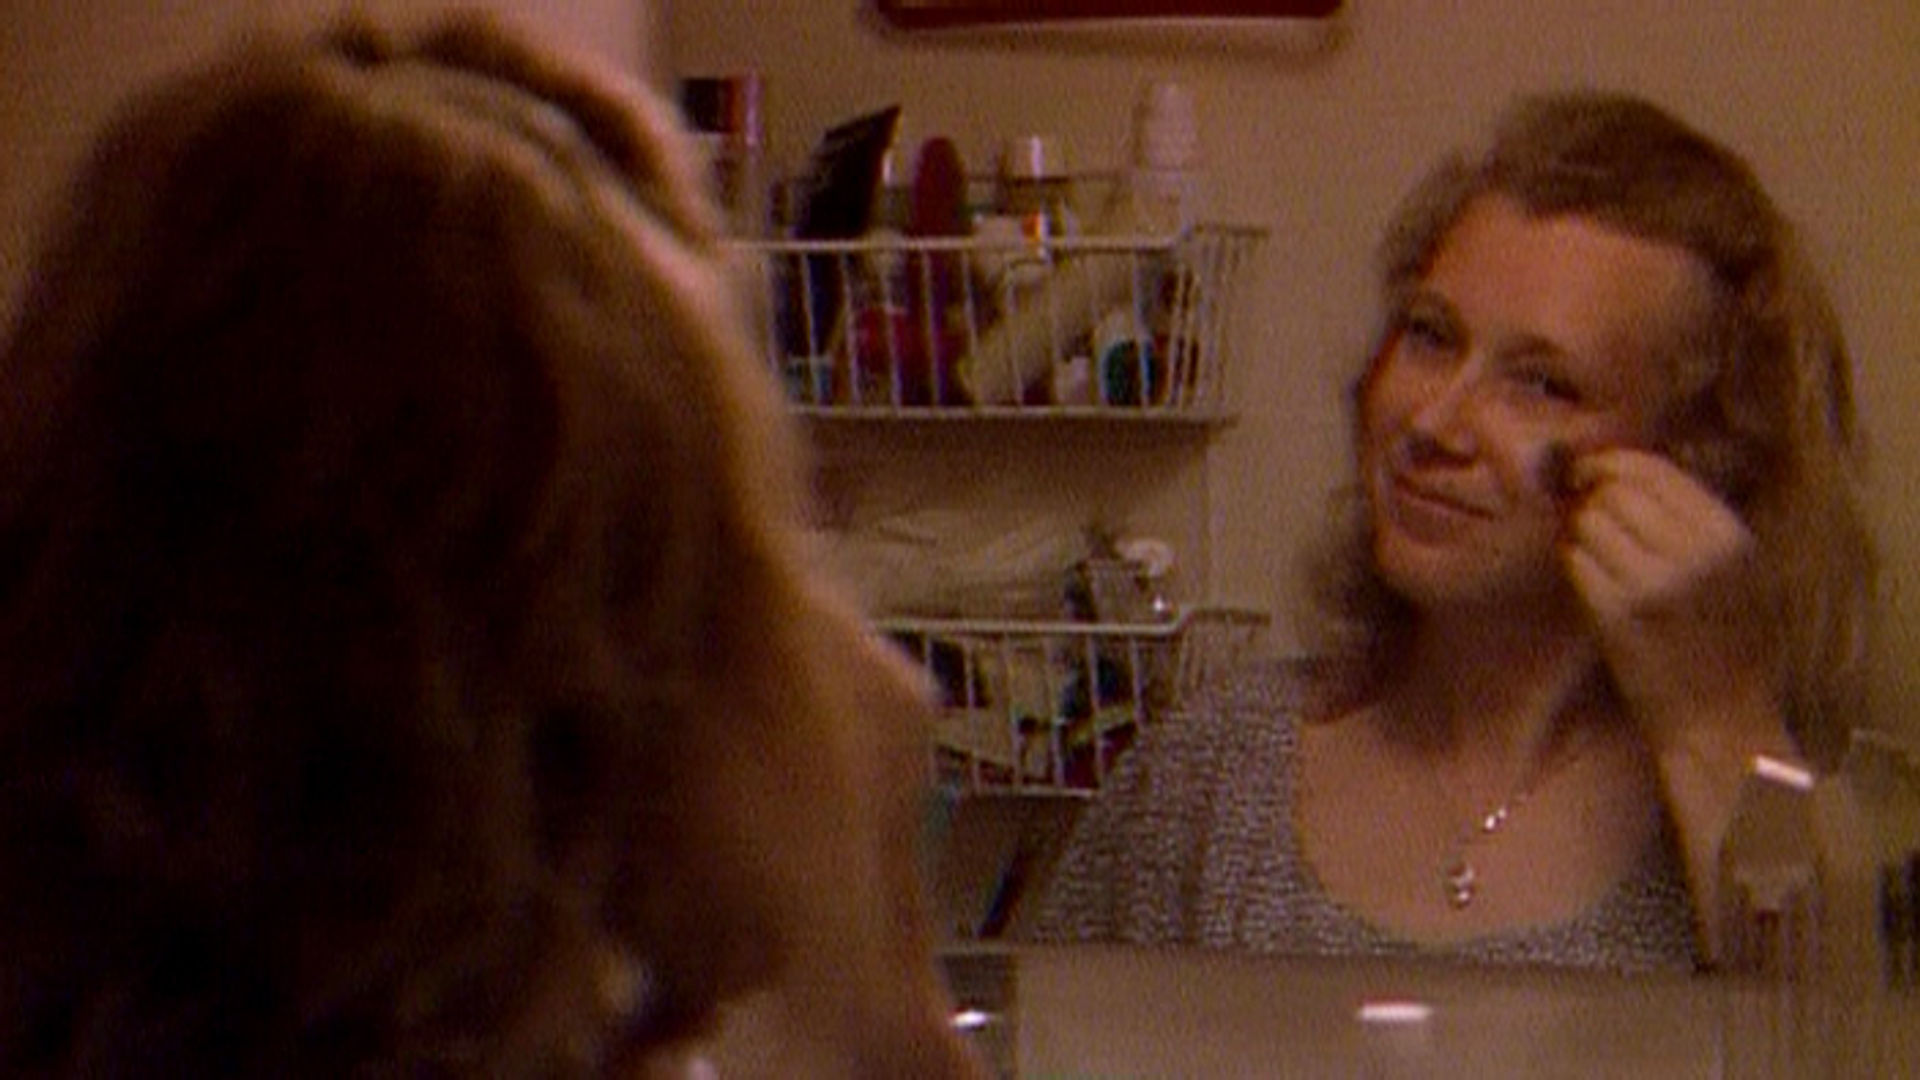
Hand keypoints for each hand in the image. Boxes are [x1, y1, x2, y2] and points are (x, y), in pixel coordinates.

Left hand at [1559, 448, 1791, 761]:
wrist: (1722, 722)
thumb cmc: (1725, 644)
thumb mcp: (1733, 568)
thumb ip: (1688, 520)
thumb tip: (1619, 473)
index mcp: (1726, 534)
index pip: (1653, 469)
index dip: (1611, 464)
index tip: (1591, 474)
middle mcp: (1693, 551)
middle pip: (1614, 491)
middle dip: (1592, 500)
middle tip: (1587, 520)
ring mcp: (1652, 582)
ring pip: (1588, 523)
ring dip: (1580, 534)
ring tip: (1597, 559)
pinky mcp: (1616, 614)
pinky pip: (1574, 562)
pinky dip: (1573, 565)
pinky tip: (1589, 582)